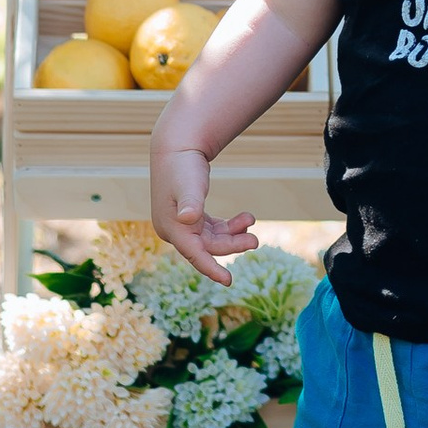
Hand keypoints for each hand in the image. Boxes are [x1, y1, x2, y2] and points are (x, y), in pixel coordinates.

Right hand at [151, 142, 257, 285]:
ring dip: (233, 235)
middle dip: (232, 245)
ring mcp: (183, 225)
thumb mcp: (188, 184)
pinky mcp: (192, 217)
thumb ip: (190, 202)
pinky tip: (244, 219)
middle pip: (207, 247)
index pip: (194, 254)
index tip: (229, 281)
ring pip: (212, 240)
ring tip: (251, 221)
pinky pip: (212, 230)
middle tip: (255, 240)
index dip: (211, 269)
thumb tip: (188, 219)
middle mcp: (175, 231)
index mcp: (171, 228)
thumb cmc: (182, 165)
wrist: (177, 146)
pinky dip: (229, 227)